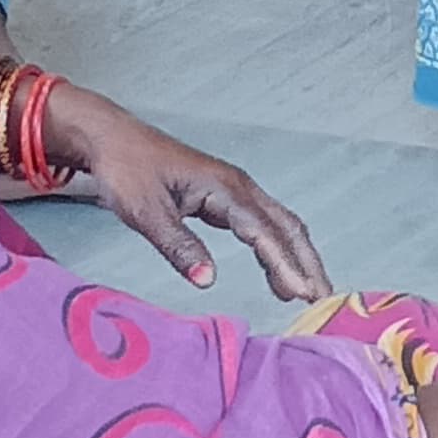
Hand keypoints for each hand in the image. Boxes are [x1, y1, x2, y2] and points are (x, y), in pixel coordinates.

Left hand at [50, 85, 331, 300]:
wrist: (116, 141)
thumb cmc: (129, 173)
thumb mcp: (147, 212)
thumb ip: (178, 246)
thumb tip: (207, 280)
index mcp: (225, 188)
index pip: (263, 232)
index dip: (283, 264)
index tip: (300, 293)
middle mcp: (240, 187)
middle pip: (286, 226)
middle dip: (306, 261)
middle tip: (322, 296)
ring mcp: (236, 191)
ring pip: (280, 224)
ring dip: (297, 256)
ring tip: (309, 290)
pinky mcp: (226, 198)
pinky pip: (263, 224)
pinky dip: (278, 248)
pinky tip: (278, 269)